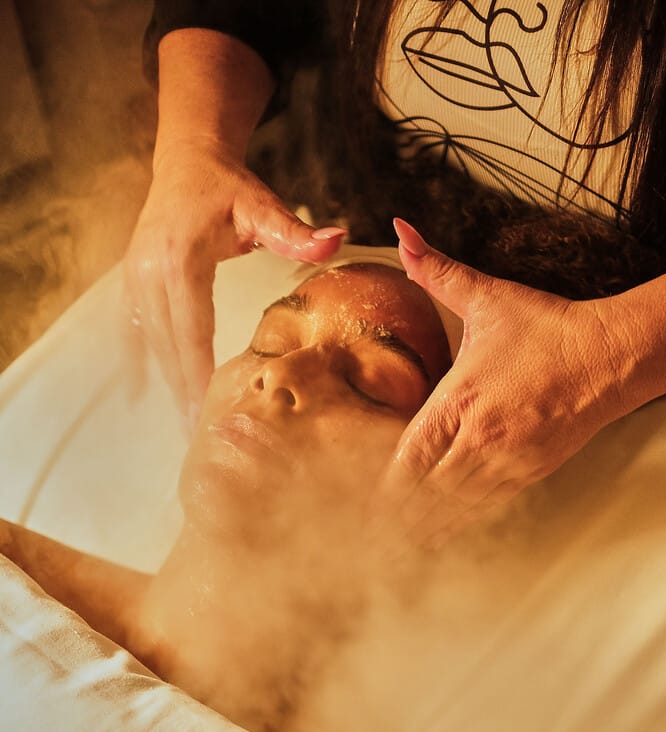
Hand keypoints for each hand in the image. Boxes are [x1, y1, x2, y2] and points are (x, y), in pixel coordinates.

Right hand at [124, 140, 345, 417]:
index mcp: (181, 259)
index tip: (206, 408)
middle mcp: (150, 271)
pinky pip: (132, 331)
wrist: (187, 161)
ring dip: (164, 385)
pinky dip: (139, 364)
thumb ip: (296, 231)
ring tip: (181, 428)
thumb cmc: (229, 188)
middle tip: (196, 437)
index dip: (197, 370)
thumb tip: (336, 240)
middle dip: (181, 392)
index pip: (191, 327)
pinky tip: (140, 399)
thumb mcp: (262, 206)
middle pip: (167, 344)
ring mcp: (135, 277)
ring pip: (149, 343)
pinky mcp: (131, 282)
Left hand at [377, 219, 627, 546]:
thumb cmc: (548, 329)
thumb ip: (436, 271)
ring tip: (389, 550)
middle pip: (424, 492)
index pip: (409, 455)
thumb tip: (401, 231)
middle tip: (362, 533)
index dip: (381, 483)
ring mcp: (507, 463)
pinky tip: (435, 538)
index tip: (355, 496)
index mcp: (461, 400)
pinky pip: (484, 510)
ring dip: (421, 527)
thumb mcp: (488, 298)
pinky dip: (457, 525)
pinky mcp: (529, 476)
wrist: (612, 356)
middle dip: (393, 513)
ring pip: (453, 509)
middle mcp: (481, 439)